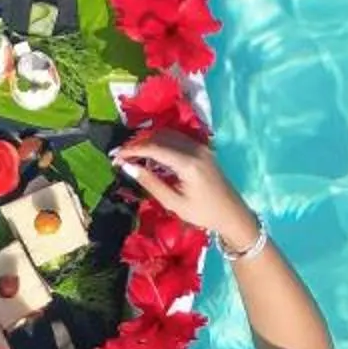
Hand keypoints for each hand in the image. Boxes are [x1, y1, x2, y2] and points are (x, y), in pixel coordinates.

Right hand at [115, 133, 252, 244]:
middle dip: (138, 144)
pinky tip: (151, 154)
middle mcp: (195, 149)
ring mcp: (200, 147)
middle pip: (160, 136)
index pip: (154, 148)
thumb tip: (127, 166)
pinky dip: (160, 142)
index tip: (115, 157)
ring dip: (148, 141)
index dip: (132, 150)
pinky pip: (177, 139)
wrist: (232, 213)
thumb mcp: (173, 202)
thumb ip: (150, 182)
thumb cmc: (202, 213)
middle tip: (120, 156)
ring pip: (168, 134)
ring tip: (132, 155)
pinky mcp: (202, 149)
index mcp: (188, 163)